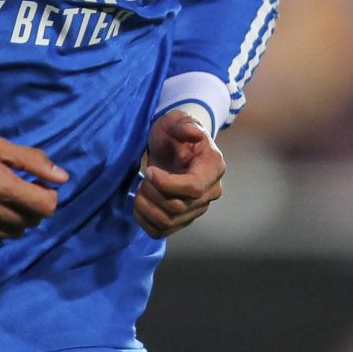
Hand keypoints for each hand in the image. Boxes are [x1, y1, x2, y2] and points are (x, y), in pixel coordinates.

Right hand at [0, 128, 67, 246]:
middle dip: (31, 208)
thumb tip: (63, 178)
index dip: (48, 197)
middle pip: (31, 222)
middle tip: (17, 193)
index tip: (38, 188)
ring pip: (13, 235)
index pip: (45, 207)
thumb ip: (32, 160)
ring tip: (0, 203)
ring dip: (14, 221)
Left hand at [133, 108, 223, 237]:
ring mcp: (197, 208)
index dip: (167, 184)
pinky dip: (144, 220)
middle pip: (178, 208)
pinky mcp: (182, 219)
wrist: (173, 146)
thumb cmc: (175, 132)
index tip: (150, 171)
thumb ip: (184, 124)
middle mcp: (211, 192)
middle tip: (144, 177)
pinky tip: (139, 202)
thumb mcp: (176, 120)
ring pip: (168, 222)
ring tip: (140, 189)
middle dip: (153, 193)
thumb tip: (194, 133)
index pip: (193, 188)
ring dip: (146, 207)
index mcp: (214, 168)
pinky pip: (160, 231)